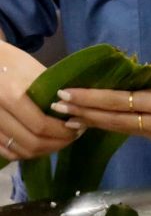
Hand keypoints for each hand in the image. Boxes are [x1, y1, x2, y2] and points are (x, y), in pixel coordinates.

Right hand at [0, 43, 79, 161]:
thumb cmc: (12, 62)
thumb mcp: (34, 71)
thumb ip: (52, 93)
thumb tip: (76, 112)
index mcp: (10, 95)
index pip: (40, 125)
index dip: (63, 132)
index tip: (78, 128)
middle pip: (31, 142)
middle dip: (57, 143)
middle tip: (72, 137)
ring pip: (19, 151)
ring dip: (43, 150)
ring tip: (58, 141)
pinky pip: (6, 152)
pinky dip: (25, 153)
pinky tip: (40, 145)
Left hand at [52, 47, 150, 147]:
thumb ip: (138, 80)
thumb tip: (107, 86)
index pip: (118, 102)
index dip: (89, 99)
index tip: (64, 95)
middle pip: (118, 122)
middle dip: (87, 114)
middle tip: (59, 109)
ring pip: (129, 130)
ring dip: (101, 122)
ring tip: (74, 117)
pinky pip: (143, 133)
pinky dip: (123, 125)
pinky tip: (104, 121)